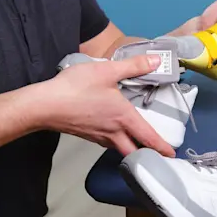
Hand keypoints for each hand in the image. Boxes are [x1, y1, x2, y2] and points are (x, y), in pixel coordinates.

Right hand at [44, 54, 174, 157]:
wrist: (44, 105)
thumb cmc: (75, 88)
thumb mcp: (107, 70)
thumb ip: (133, 66)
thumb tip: (155, 62)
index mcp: (123, 118)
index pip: (147, 137)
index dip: (161, 147)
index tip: (172, 154)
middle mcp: (112, 131)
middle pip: (134, 151)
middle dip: (146, 155)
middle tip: (156, 154)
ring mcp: (98, 136)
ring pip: (119, 148)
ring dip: (130, 149)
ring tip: (138, 143)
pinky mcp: (86, 134)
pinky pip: (106, 143)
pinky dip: (115, 142)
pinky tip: (113, 131)